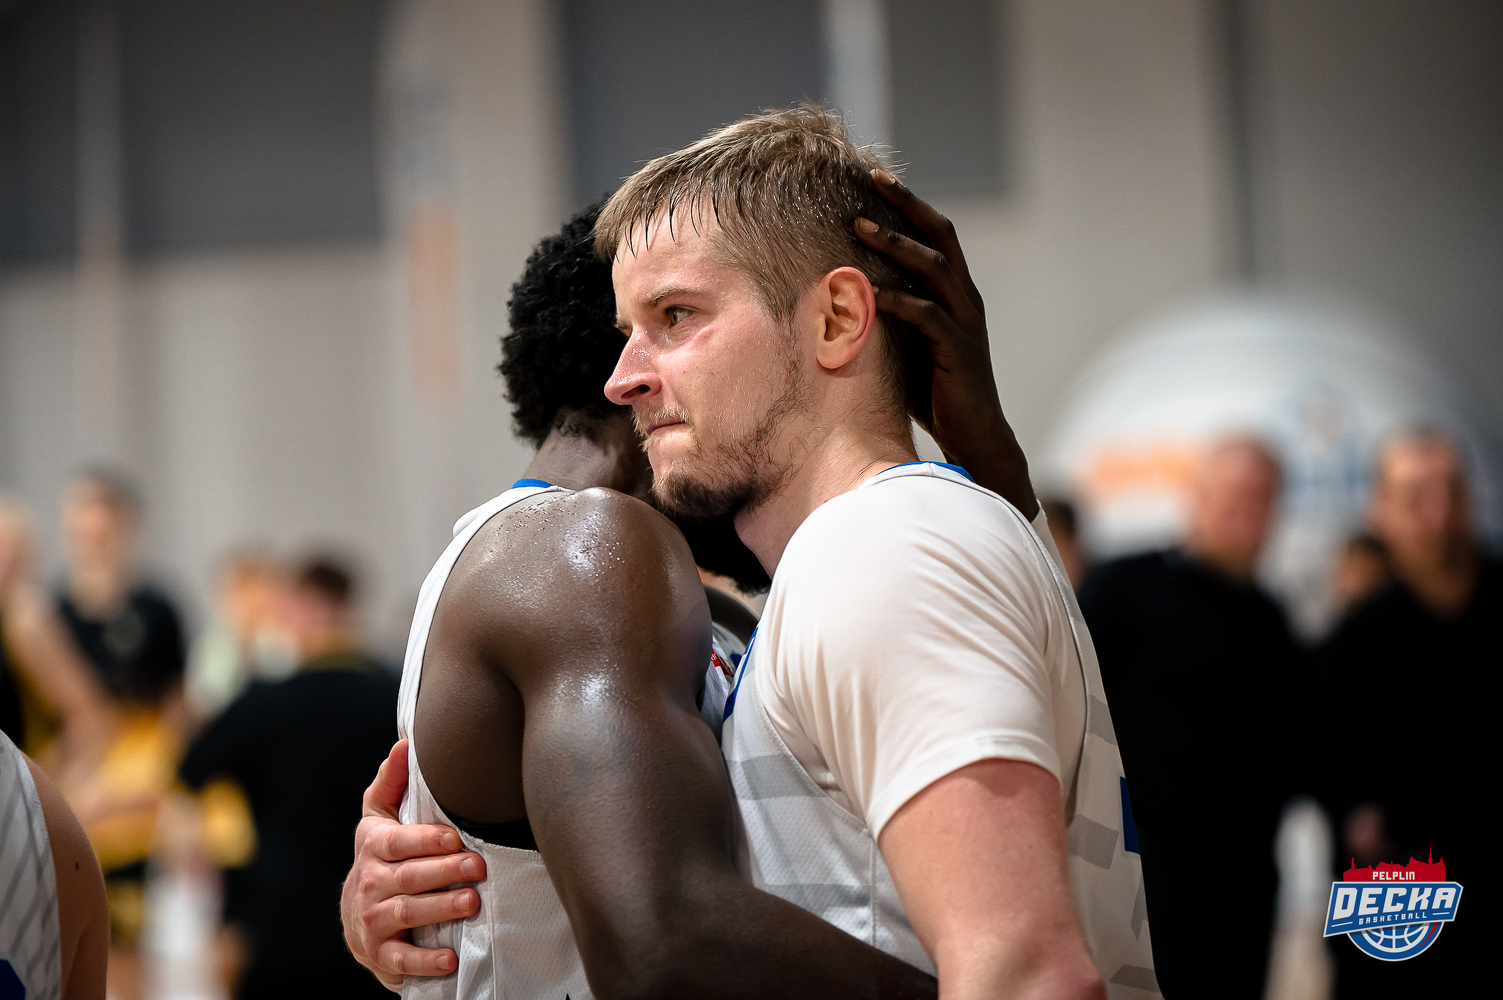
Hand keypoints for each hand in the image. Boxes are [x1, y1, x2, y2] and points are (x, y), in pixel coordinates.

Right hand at [342, 739, 485, 987]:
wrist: (357, 918)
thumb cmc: (380, 858)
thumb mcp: (379, 818)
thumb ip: (391, 782)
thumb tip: (405, 743)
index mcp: (374, 847)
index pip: (399, 842)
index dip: (426, 840)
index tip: (456, 837)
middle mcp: (371, 882)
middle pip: (409, 876)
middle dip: (445, 871)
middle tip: (478, 867)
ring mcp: (373, 920)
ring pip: (407, 913)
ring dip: (440, 909)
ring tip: (471, 902)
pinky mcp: (380, 953)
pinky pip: (402, 959)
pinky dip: (425, 961)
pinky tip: (450, 957)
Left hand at [855, 171, 1037, 518]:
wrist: (973, 435)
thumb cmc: (935, 392)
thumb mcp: (907, 343)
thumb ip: (888, 316)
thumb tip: (840, 295)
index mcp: (956, 292)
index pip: (936, 235)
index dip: (910, 204)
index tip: (877, 177)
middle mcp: (966, 298)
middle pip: (940, 235)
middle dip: (907, 205)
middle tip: (872, 179)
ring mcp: (965, 321)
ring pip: (933, 268)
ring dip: (895, 245)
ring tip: (860, 226)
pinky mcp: (958, 349)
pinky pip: (926, 315)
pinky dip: (896, 300)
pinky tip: (868, 292)